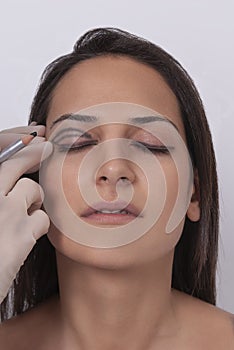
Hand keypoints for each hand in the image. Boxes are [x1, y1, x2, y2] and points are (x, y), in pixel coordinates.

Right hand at [0, 123, 52, 302]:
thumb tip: (11, 177)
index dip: (14, 139)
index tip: (31, 134)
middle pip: (16, 163)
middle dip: (34, 152)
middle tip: (46, 145)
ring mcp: (4, 213)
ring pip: (33, 190)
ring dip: (34, 198)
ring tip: (25, 211)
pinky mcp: (21, 235)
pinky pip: (42, 218)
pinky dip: (39, 224)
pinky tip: (29, 234)